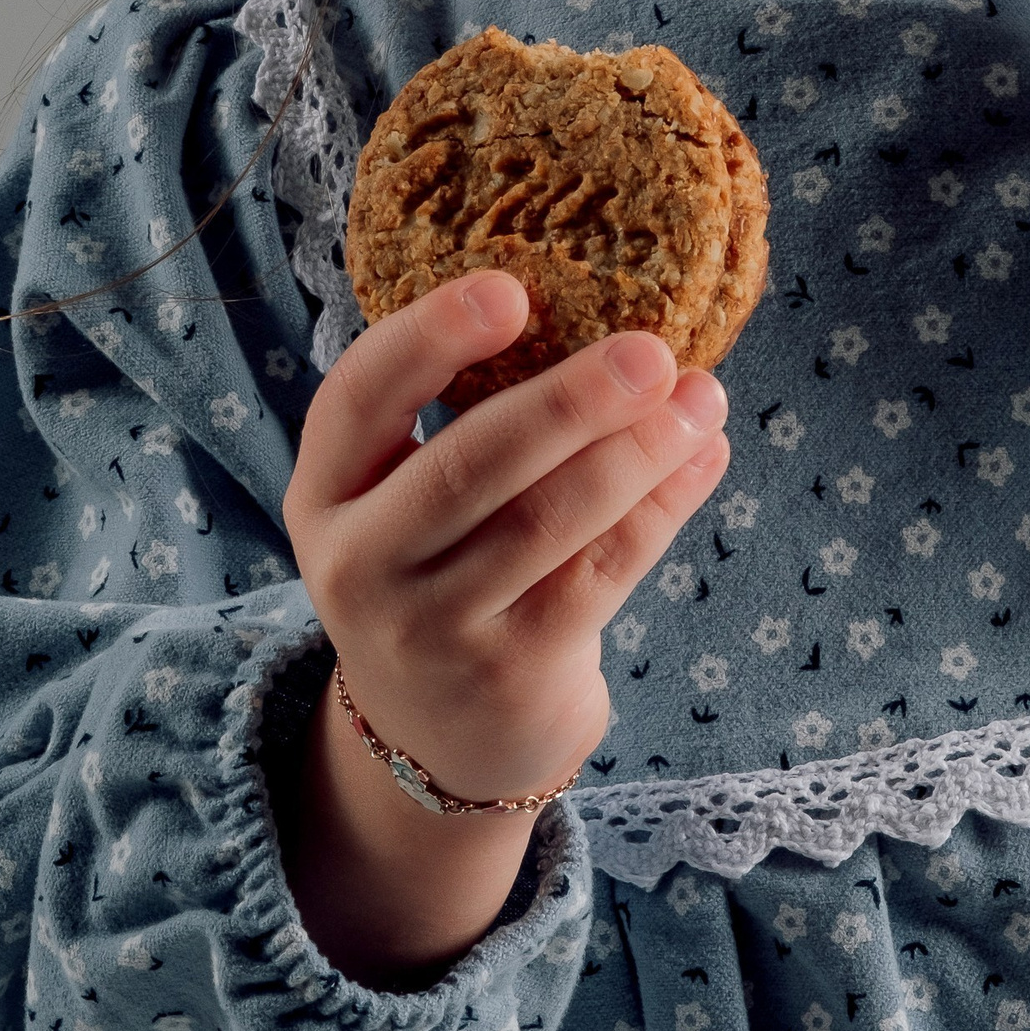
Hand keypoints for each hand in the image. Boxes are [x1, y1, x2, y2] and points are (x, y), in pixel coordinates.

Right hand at [283, 272, 728, 943]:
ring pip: (547, 523)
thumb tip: (602, 309)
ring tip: (702, 396)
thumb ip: (462, 419)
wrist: (439, 741)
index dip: (426, 338)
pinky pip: (601, 572)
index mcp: (325, 494)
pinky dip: (663, 506)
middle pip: (466, 466)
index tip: (510, 288)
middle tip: (650, 349)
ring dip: (638, 452)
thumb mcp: (402, 504)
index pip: (356, 399)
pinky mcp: (512, 674)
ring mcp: (434, 629)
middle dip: (567, 401)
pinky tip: (704, 455)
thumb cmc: (439, 572)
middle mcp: (361, 566)